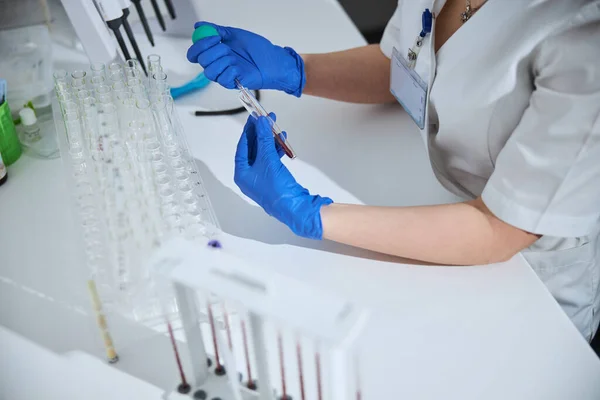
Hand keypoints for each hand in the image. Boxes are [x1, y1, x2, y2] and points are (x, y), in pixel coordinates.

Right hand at [187, 22, 305, 96]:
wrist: (272, 60)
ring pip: (210, 72)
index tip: (213, 38)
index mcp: (215, 53)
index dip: (198, 46)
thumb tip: (199, 26)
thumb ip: (216, 30)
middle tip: (226, 47)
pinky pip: (222, 79)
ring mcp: (224, 74)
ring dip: (223, 61)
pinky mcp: (232, 83)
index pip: (195, 53)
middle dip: (213, 51)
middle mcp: (217, 64)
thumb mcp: (235, 35)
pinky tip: (239, 67)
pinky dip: (230, 71)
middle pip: (201, 61)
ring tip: (235, 58)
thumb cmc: (258, 49)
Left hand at [234, 114, 332, 238]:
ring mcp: (261, 179)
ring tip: (277, 128)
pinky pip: (271, 161)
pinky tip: (283, 143)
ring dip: (270, 141)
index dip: (248, 131)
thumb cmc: (276, 188)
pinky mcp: (272, 180)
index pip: (242, 147)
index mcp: (242, 173)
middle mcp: (249, 177)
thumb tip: (261, 123)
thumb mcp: (268, 159)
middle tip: (266, 120)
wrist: (294, 206)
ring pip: (263, 154)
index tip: (254, 118)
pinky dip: (276, 151)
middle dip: (261, 134)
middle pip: (253, 149)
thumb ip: (264, 139)